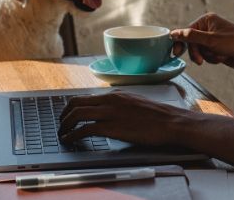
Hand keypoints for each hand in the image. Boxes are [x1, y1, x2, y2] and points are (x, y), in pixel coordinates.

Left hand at [57, 91, 190, 146]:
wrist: (171, 122)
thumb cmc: (158, 116)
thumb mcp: (135, 103)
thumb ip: (120, 105)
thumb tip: (109, 112)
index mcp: (116, 94)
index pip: (86, 96)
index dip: (73, 106)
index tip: (68, 114)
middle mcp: (110, 100)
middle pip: (77, 102)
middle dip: (64, 114)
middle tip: (61, 124)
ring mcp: (110, 113)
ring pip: (78, 114)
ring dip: (65, 125)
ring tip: (62, 133)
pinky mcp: (112, 127)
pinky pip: (85, 130)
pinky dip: (74, 135)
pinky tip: (71, 140)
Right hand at [171, 13, 233, 69]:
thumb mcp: (210, 40)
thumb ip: (190, 37)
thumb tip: (174, 33)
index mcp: (206, 20)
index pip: (187, 31)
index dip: (181, 42)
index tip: (176, 52)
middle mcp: (209, 28)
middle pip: (192, 43)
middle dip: (197, 52)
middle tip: (200, 60)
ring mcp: (212, 39)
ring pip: (199, 51)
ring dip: (207, 56)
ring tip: (218, 55)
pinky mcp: (216, 48)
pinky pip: (206, 56)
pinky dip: (212, 59)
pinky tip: (222, 57)